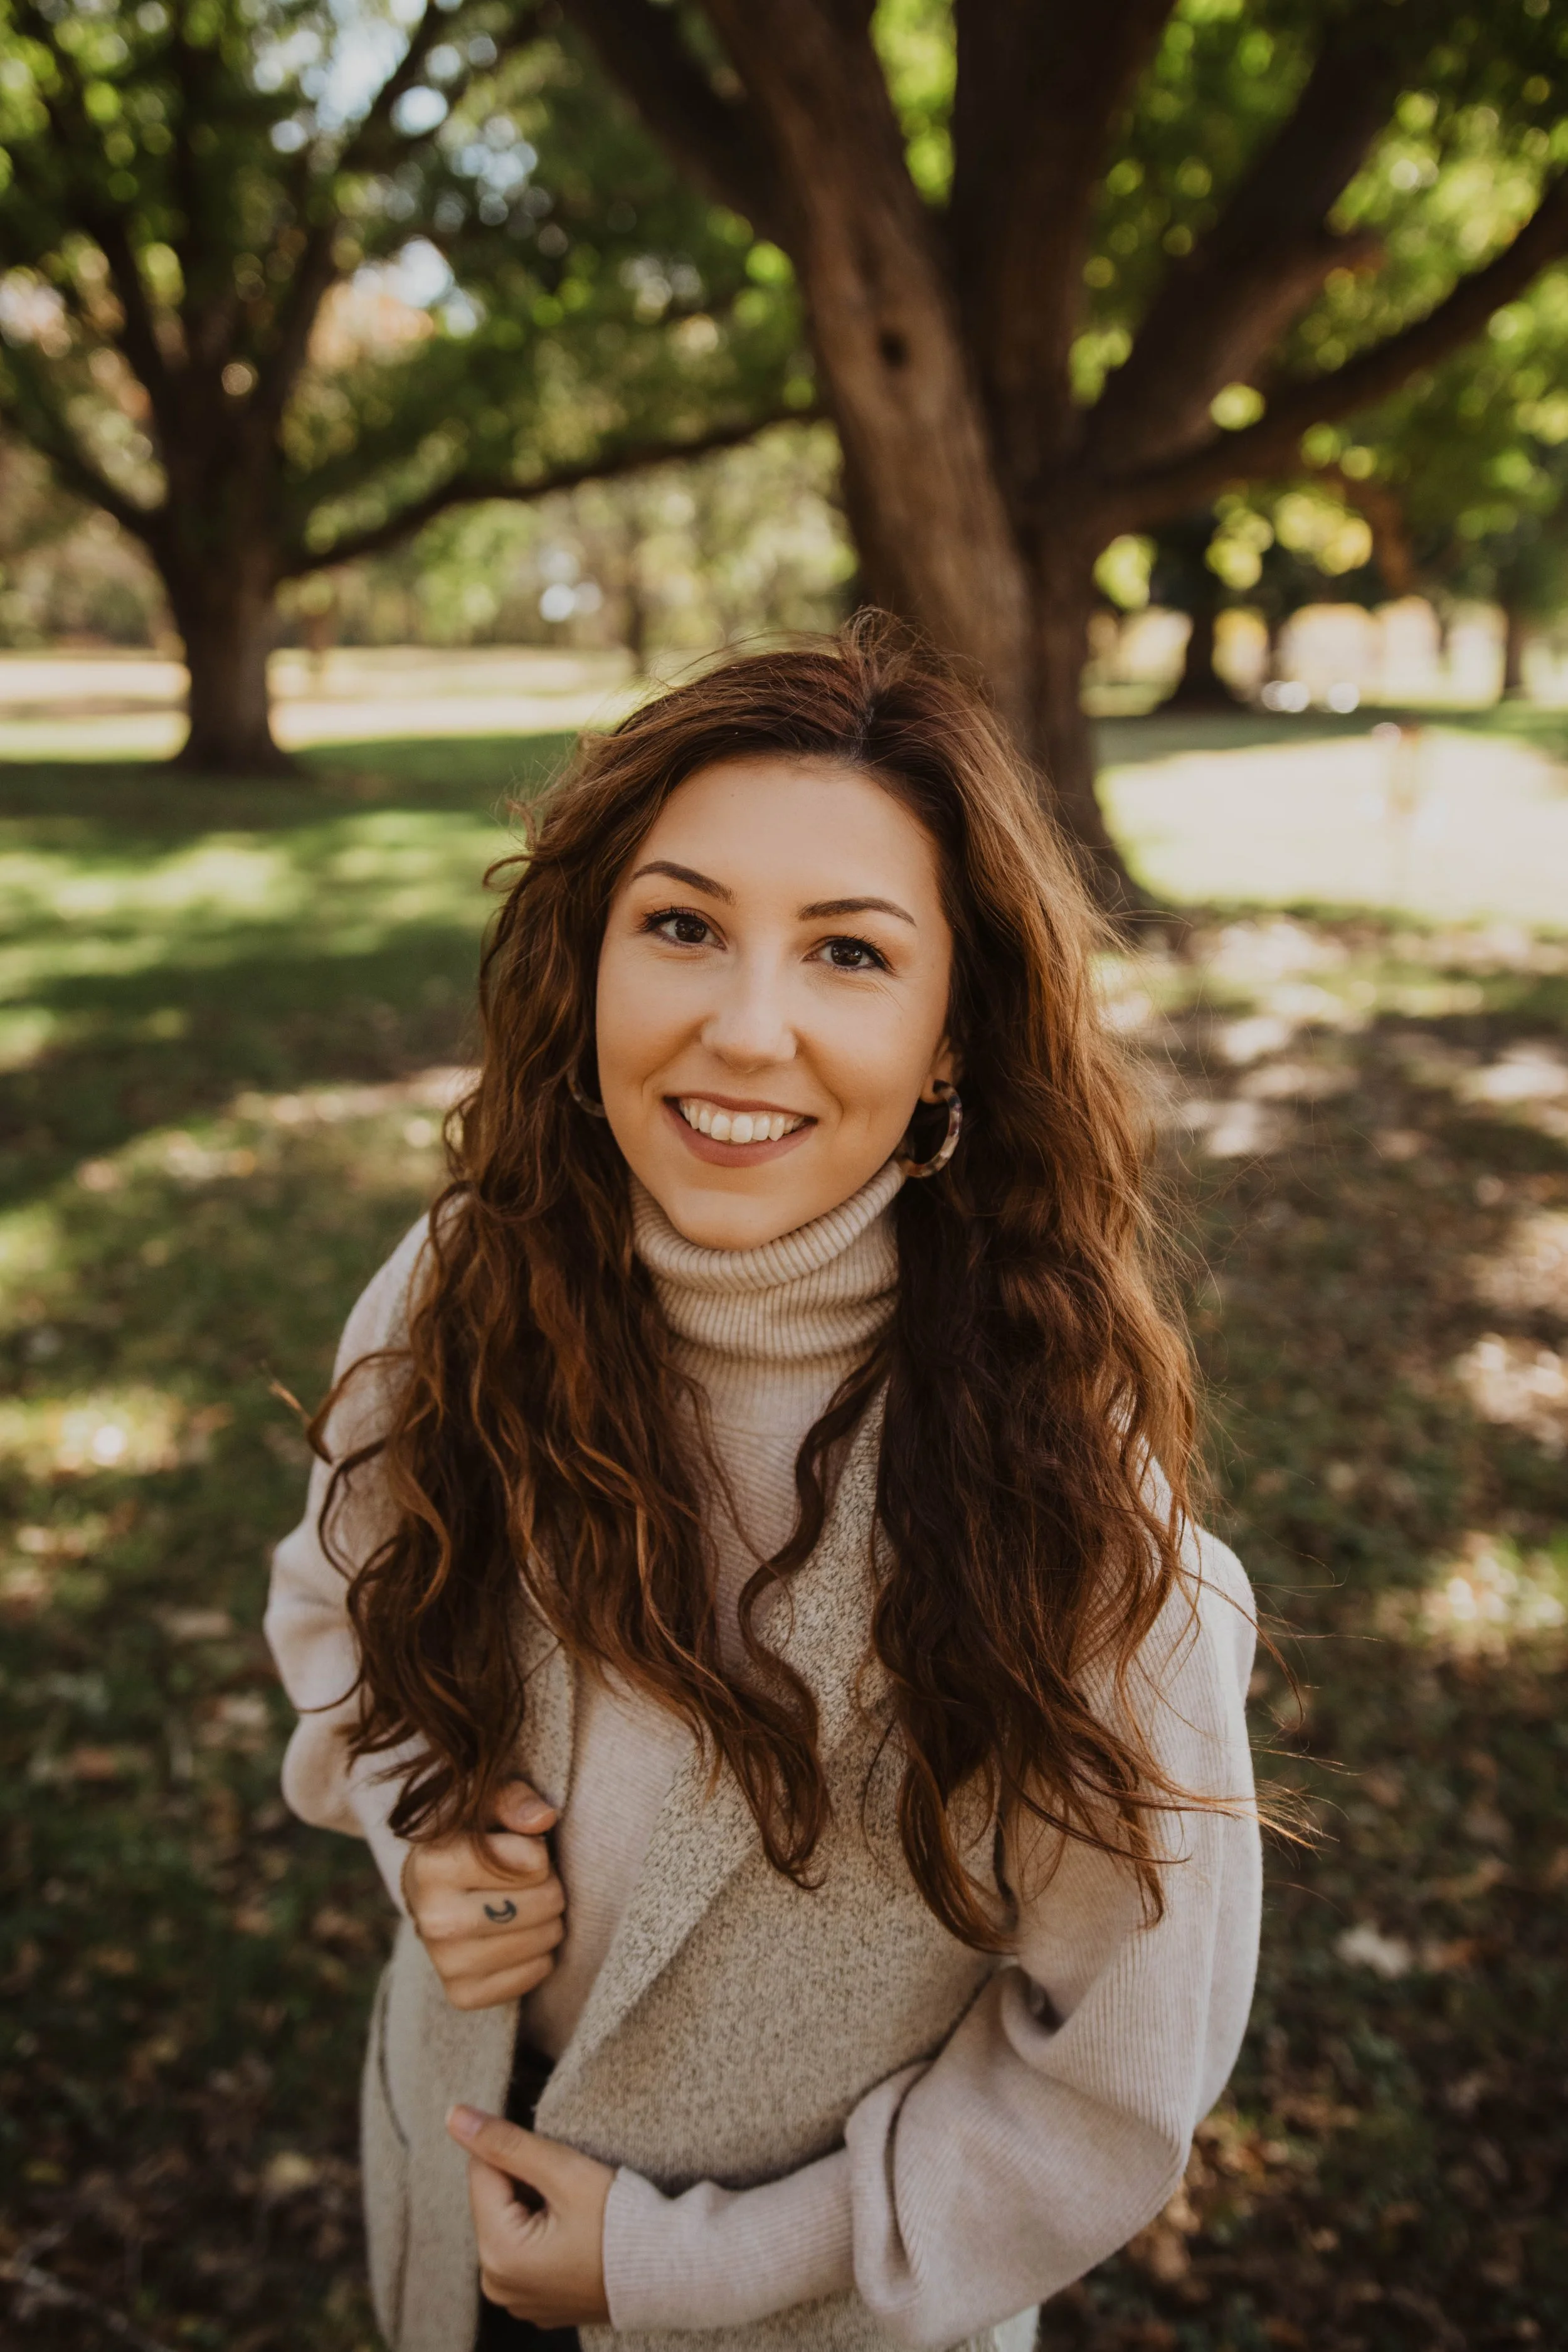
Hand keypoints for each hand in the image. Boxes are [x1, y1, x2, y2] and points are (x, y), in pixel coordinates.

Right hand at [403, 1779, 564, 2011]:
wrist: (433, 1894)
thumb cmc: (470, 1840)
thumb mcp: (487, 1806)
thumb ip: (514, 1801)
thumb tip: (542, 1819)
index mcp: (432, 1865)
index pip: (532, 1861)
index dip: (539, 1853)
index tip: (522, 1850)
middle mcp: (433, 1919)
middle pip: (545, 1901)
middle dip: (550, 1886)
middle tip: (528, 1882)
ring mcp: (445, 1963)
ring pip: (545, 1940)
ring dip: (549, 1920)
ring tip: (523, 1906)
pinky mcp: (462, 1995)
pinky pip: (536, 1974)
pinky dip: (539, 1955)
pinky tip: (516, 1937)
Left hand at [447, 2104, 612, 2326]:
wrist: (669, 2271)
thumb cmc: (621, 2221)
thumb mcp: (563, 2171)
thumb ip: (505, 2142)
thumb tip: (453, 2117)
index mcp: (498, 2255)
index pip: (482, 2172)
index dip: (518, 2153)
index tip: (556, 2160)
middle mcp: (497, 2286)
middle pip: (494, 2200)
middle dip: (526, 2183)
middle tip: (572, 2191)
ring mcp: (516, 2300)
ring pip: (509, 2222)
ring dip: (535, 2206)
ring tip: (578, 2213)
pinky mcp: (536, 2302)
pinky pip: (525, 2250)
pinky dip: (544, 2232)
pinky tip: (579, 2234)